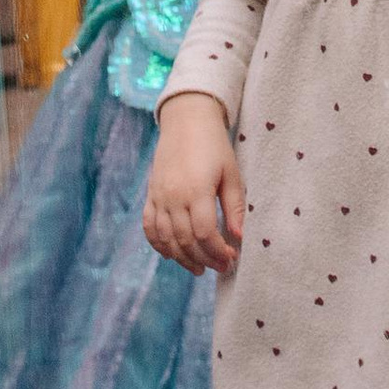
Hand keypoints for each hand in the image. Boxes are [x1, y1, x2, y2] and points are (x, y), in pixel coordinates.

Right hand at [142, 94, 243, 271]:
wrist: (186, 121)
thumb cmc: (214, 145)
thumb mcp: (231, 174)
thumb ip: (235, 208)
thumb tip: (239, 238)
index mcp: (196, 190)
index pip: (205, 233)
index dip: (218, 251)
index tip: (231, 258)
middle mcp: (173, 196)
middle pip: (186, 240)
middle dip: (205, 259)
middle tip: (220, 268)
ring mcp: (159, 196)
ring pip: (166, 239)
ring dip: (183, 258)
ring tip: (200, 268)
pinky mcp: (151, 195)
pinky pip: (149, 227)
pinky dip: (159, 245)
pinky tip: (172, 255)